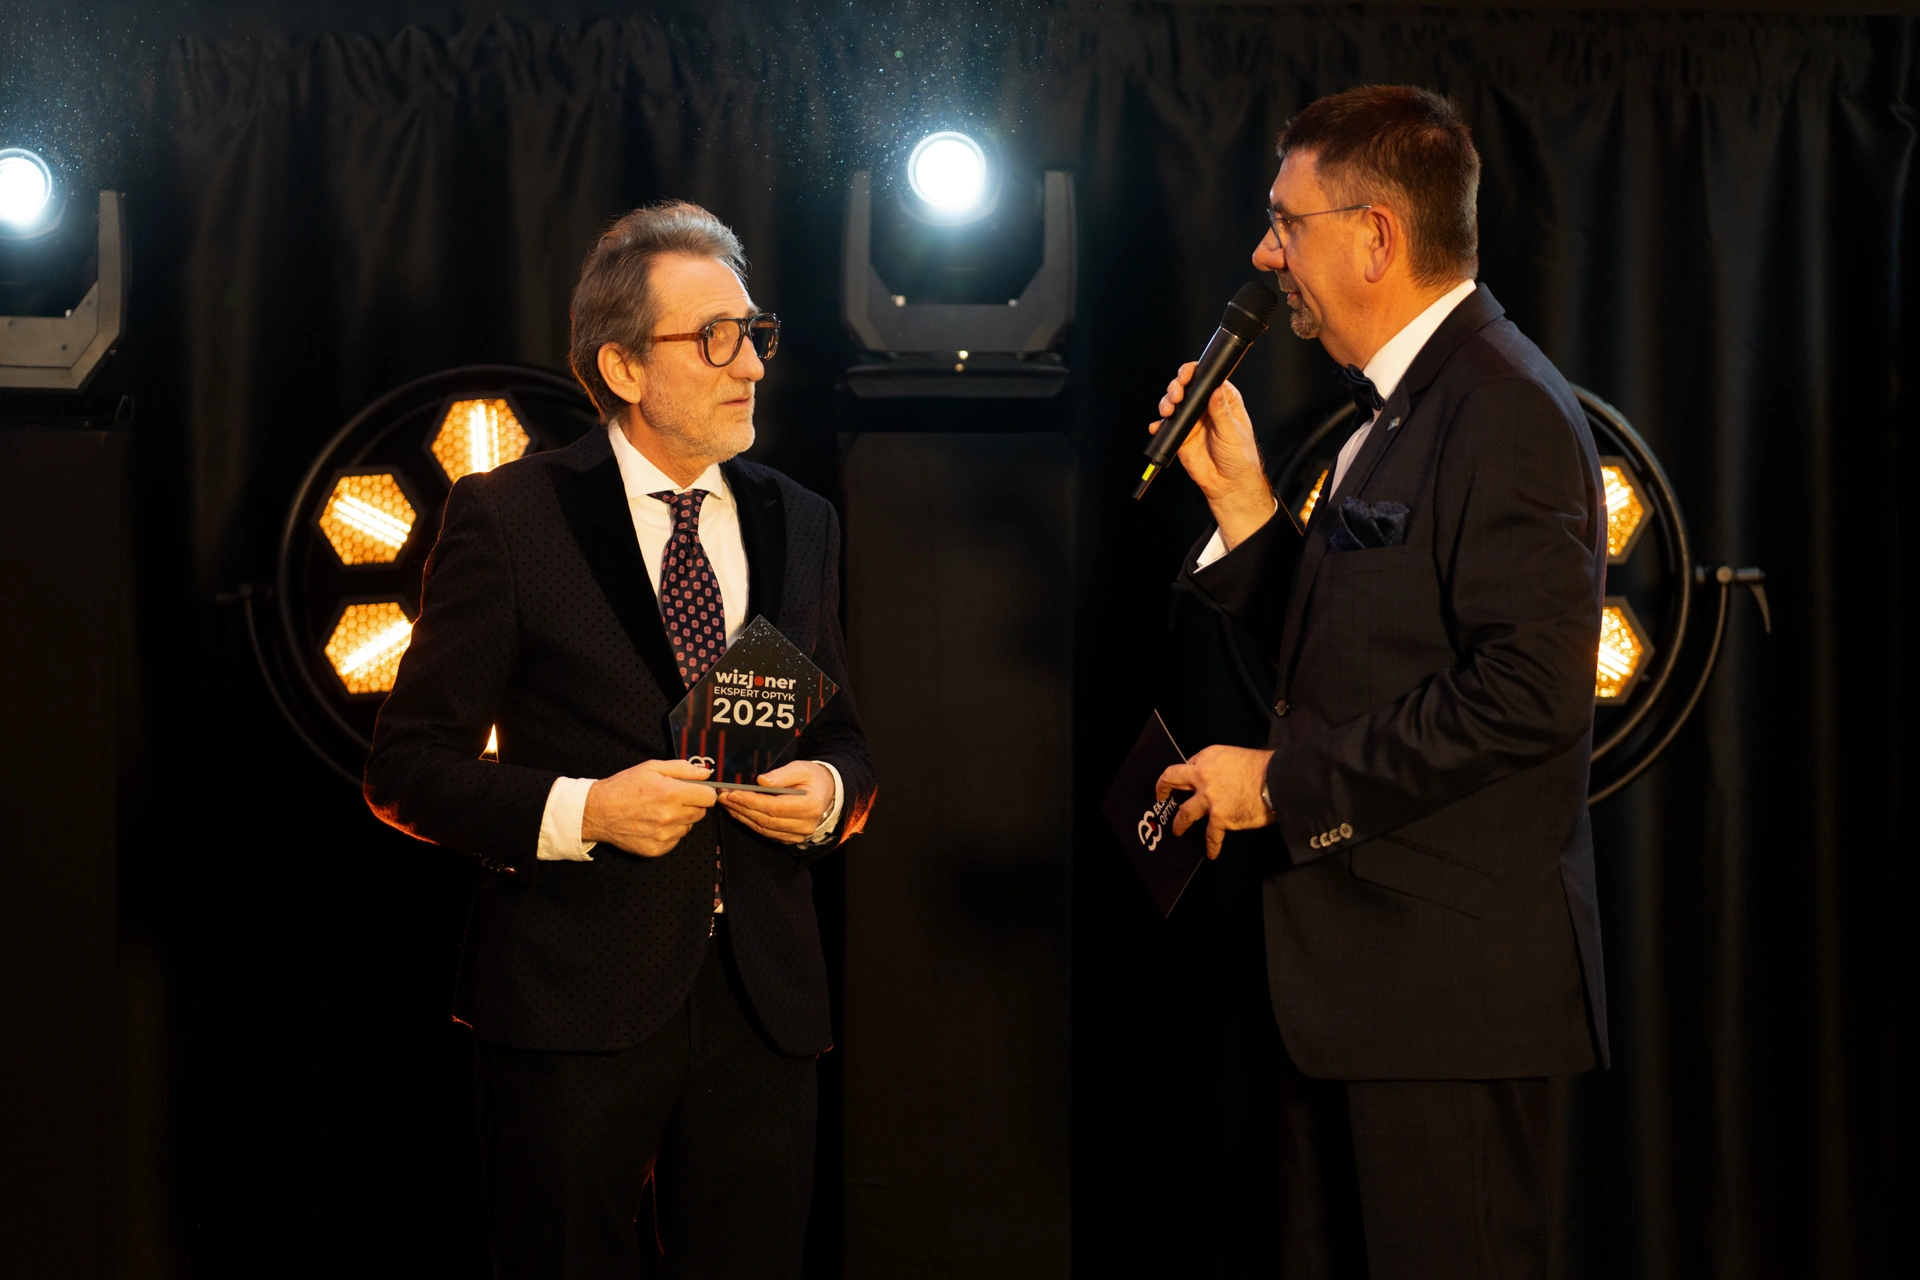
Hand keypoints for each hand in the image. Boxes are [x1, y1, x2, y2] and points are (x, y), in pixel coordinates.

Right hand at [581, 758, 717, 856]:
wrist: (598, 811)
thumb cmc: (624, 787)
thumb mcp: (652, 768)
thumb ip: (683, 769)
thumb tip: (706, 773)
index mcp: (671, 794)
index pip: (708, 797)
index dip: (704, 792)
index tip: (696, 791)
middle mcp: (670, 817)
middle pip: (700, 813)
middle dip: (691, 804)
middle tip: (673, 799)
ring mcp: (664, 836)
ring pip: (688, 827)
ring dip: (680, 820)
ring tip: (659, 811)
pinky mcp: (656, 849)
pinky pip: (675, 840)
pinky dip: (669, 833)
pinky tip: (653, 824)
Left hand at [719, 760, 834, 845]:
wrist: (826, 792)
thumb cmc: (813, 777)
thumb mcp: (801, 768)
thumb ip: (782, 775)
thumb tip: (761, 781)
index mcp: (810, 806)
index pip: (774, 807)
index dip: (751, 801)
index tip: (732, 793)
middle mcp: (805, 825)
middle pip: (766, 820)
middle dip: (741, 808)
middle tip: (723, 797)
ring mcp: (798, 835)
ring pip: (764, 829)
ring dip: (742, 816)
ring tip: (727, 803)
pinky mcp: (791, 838)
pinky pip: (766, 833)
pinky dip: (750, 822)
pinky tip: (739, 812)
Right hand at [1150, 364, 1274, 548]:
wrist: (1228, 484)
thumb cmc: (1239, 458)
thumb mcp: (1233, 432)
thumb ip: (1222, 412)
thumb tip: (1215, 390)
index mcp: (1223, 400)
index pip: (1207, 378)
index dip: (1195, 373)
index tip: (1187, 376)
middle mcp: (1205, 407)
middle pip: (1186, 387)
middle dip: (1176, 386)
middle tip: (1176, 395)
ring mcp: (1191, 421)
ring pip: (1173, 403)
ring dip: (1166, 403)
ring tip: (1168, 410)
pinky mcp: (1180, 435)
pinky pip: (1166, 426)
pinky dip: (1159, 425)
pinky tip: (1159, 426)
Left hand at [1155, 745, 1274, 859]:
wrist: (1278, 780)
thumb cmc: (1266, 767)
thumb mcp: (1237, 756)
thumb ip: (1224, 766)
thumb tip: (1223, 779)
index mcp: (1209, 757)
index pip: (1189, 765)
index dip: (1189, 774)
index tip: (1188, 780)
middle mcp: (1203, 776)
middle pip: (1174, 779)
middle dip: (1163, 787)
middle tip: (1160, 795)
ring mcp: (1209, 798)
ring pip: (1184, 813)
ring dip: (1179, 823)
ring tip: (1178, 830)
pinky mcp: (1220, 817)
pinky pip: (1211, 836)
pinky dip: (1212, 846)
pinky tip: (1211, 853)